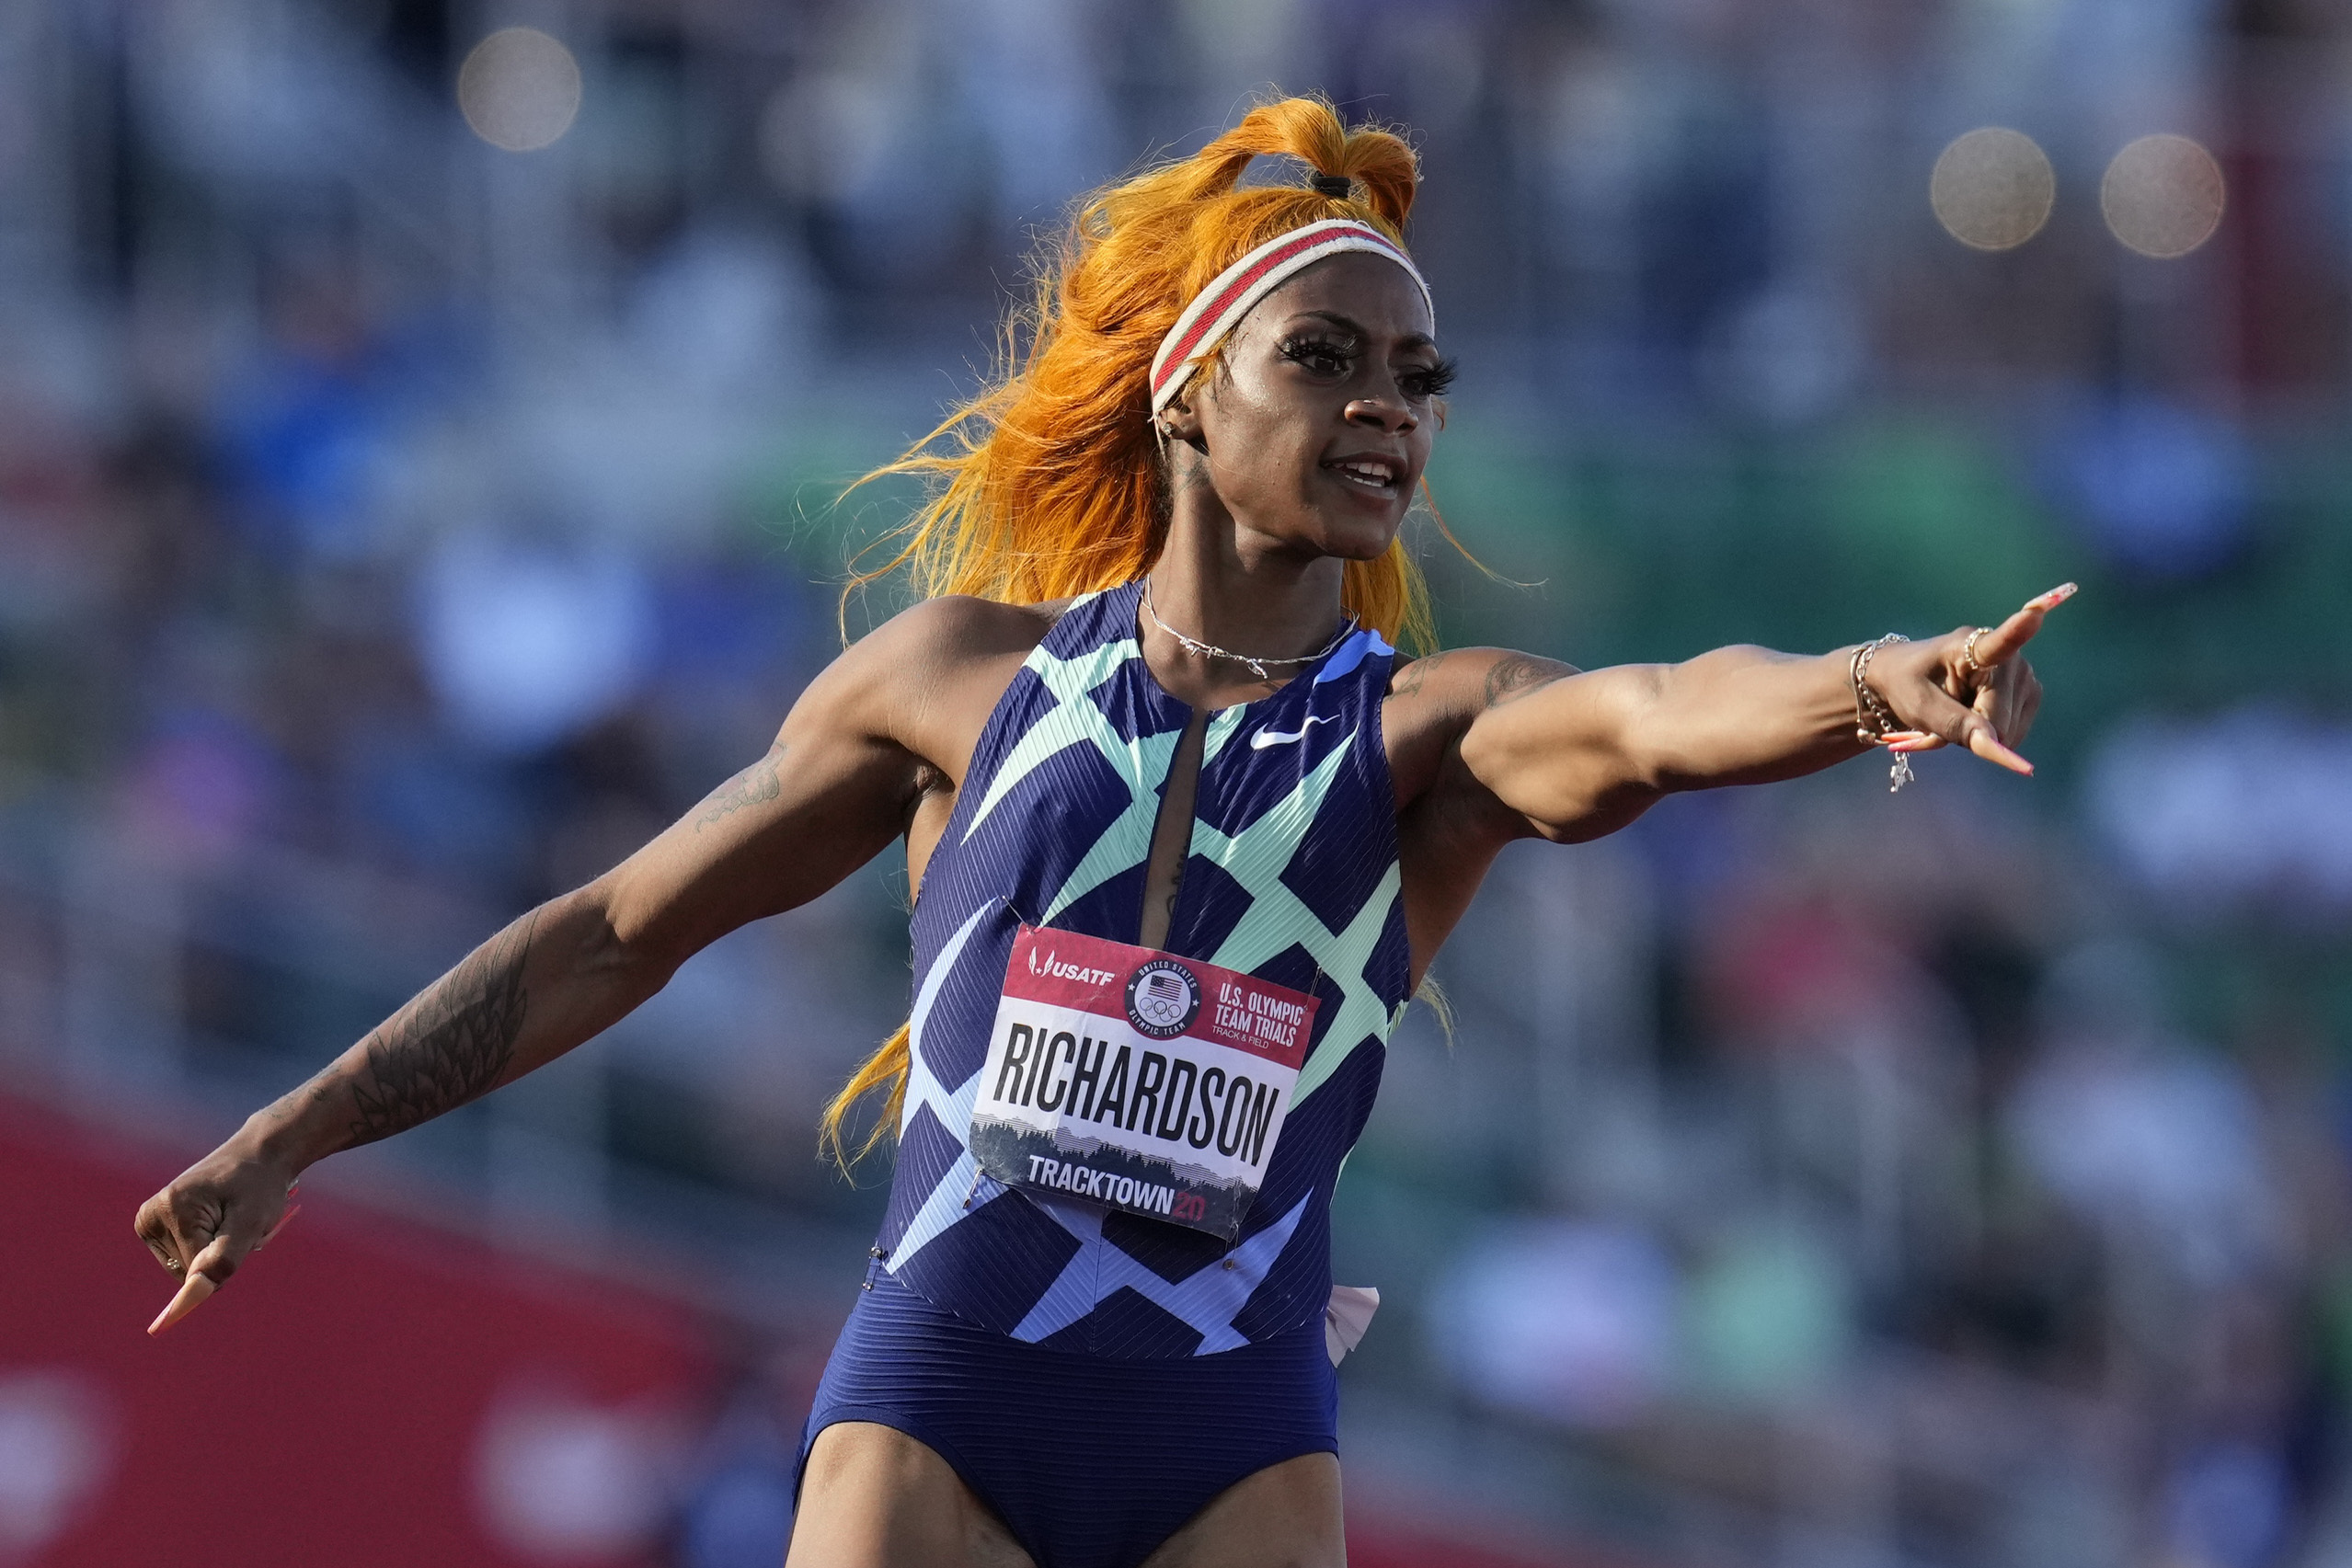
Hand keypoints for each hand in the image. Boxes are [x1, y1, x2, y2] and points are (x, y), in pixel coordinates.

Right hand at [134, 1139, 300, 1334]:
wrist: (259, 1156)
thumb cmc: (260, 1186)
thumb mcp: (252, 1221)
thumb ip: (224, 1258)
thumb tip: (195, 1292)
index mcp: (171, 1211)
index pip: (196, 1271)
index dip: (227, 1260)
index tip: (242, 1231)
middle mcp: (150, 1217)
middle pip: (188, 1271)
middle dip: (218, 1256)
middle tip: (237, 1223)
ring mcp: (148, 1222)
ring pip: (185, 1267)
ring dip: (213, 1252)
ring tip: (227, 1219)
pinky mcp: (154, 1227)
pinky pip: (183, 1258)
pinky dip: (205, 1248)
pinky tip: (216, 1221)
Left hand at [1868, 583, 2073, 774]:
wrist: (1911, 681)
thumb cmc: (1909, 685)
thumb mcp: (1919, 706)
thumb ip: (1953, 723)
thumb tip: (1992, 743)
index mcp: (1972, 646)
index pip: (2000, 641)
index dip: (2019, 630)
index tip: (2034, 614)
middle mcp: (2009, 657)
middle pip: (2000, 721)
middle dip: (1970, 730)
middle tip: (1944, 715)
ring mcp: (2025, 675)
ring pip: (2008, 732)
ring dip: (1978, 734)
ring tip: (1958, 712)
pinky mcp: (2031, 693)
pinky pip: (2014, 735)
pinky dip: (1990, 736)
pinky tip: (1973, 717)